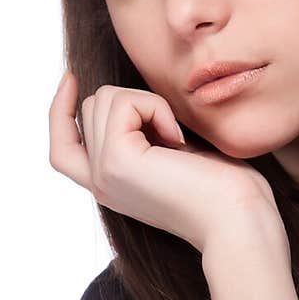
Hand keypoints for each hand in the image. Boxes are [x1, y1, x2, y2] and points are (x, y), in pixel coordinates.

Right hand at [48, 72, 279, 254]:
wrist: (239, 220)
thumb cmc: (225, 190)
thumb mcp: (175, 155)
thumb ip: (145, 134)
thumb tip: (128, 99)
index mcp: (112, 185)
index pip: (63, 147)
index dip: (59, 110)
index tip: (71, 78)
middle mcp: (100, 183)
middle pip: (92, 107)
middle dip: (135, 101)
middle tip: (174, 135)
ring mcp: (103, 174)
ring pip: (104, 98)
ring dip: (147, 103)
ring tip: (176, 138)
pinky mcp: (115, 162)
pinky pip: (123, 102)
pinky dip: (154, 107)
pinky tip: (177, 139)